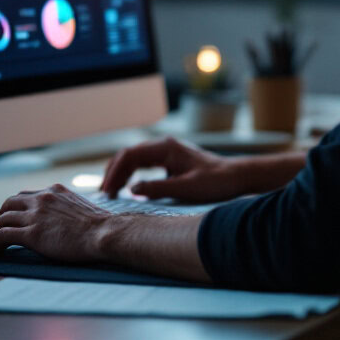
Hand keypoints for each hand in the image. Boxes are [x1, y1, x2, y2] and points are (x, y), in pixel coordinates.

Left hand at [0, 183, 110, 261]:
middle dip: (1, 215)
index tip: (14, 217)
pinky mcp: (31, 234)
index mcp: (54, 191)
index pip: (27, 195)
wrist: (104, 233)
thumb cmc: (101, 226)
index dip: (16, 207)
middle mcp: (42, 198)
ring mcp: (35, 215)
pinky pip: (3, 236)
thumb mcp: (81, 208)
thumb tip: (66, 221)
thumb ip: (67, 209)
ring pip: (3, 219)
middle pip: (10, 203)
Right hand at [99, 136, 241, 202]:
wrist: (236, 176)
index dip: (115, 173)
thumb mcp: (187, 188)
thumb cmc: (216, 182)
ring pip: (134, 158)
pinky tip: (127, 187)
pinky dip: (131, 174)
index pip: (130, 156)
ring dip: (121, 173)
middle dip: (113, 172)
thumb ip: (158, 189)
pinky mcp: (170, 160)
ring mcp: (167, 152)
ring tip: (110, 192)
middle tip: (103, 194)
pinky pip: (144, 164)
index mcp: (166, 148)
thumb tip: (132, 189)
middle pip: (128, 154)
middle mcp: (164, 146)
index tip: (107, 191)